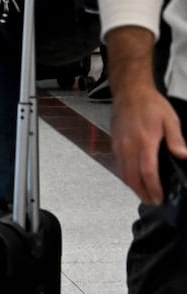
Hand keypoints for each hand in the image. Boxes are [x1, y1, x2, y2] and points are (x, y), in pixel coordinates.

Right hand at [113, 85, 186, 203]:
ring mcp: (119, 144)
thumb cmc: (150, 104)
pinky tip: (133, 178)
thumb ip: (176, 139)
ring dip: (133, 186)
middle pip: (132, 177)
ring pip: (123, 172)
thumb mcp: (170, 119)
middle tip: (153, 201)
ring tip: (144, 194)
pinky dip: (125, 175)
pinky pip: (118, 164)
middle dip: (142, 192)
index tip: (160, 197)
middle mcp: (128, 145)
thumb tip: (183, 155)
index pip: (147, 172)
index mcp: (144, 141)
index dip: (153, 188)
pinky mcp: (114, 142)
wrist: (129, 91)